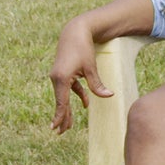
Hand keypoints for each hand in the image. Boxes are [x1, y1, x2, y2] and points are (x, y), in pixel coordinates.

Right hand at [48, 18, 113, 133]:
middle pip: (60, 101)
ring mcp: (58, 75)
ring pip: (63, 96)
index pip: (61, 102)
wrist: (74, 31)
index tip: (56, 128)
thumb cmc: (83, 47)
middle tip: (61, 133)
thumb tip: (108, 96)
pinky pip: (68, 88)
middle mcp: (56, 78)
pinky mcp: (62, 73)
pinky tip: (85, 104)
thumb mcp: (91, 67)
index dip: (60, 116)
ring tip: (68, 125)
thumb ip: (97, 84)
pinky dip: (76, 95)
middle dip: (62, 117)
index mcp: (62, 78)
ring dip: (67, 108)